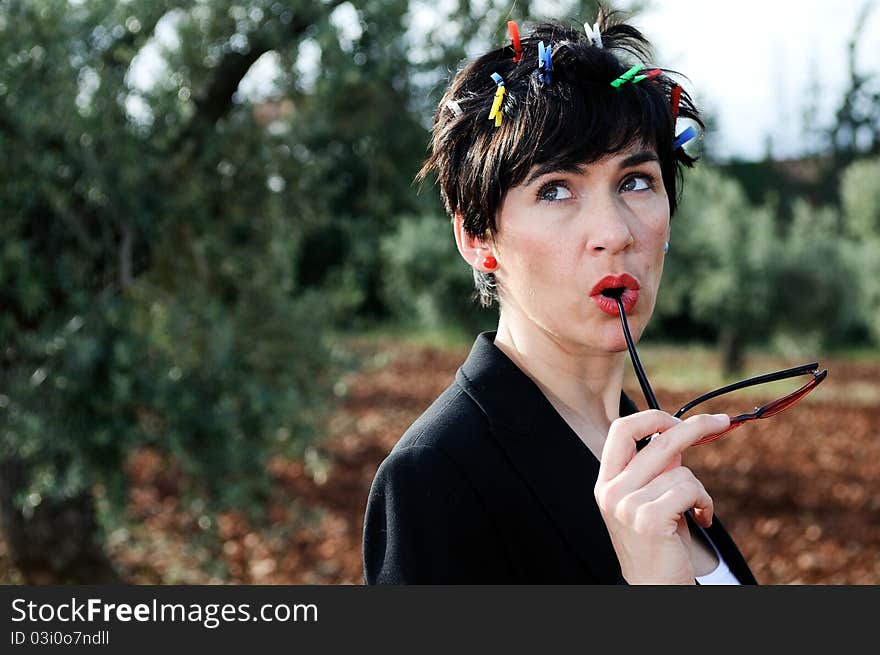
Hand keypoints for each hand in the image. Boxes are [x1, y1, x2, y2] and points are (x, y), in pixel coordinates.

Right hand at [594, 410, 729, 584]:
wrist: (654, 588)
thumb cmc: (658, 545)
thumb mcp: (651, 501)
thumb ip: (658, 470)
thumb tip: (680, 436)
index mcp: (607, 482)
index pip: (621, 430)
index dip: (652, 418)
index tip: (677, 419)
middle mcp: (611, 490)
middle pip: (658, 440)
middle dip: (695, 427)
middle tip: (721, 422)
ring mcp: (627, 504)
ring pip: (681, 471)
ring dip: (699, 489)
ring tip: (696, 510)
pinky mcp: (648, 518)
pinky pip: (690, 490)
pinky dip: (704, 503)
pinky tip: (701, 519)